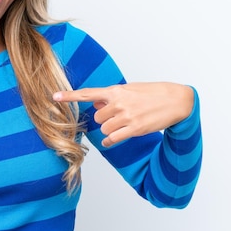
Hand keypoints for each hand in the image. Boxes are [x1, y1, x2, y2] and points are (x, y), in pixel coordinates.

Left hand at [53, 82, 193, 146]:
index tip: (54, 96)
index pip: (88, 93)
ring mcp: (127, 116)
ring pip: (105, 129)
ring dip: (111, 130)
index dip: (69, 96)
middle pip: (97, 118)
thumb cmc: (153, 93)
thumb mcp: (131, 89)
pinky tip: (114, 139)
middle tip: (117, 116)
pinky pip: (113, 139)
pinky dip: (111, 141)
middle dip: (104, 119)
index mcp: (116, 91)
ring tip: (123, 125)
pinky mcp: (135, 128)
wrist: (176, 100)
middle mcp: (119, 103)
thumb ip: (113, 96)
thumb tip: (97, 102)